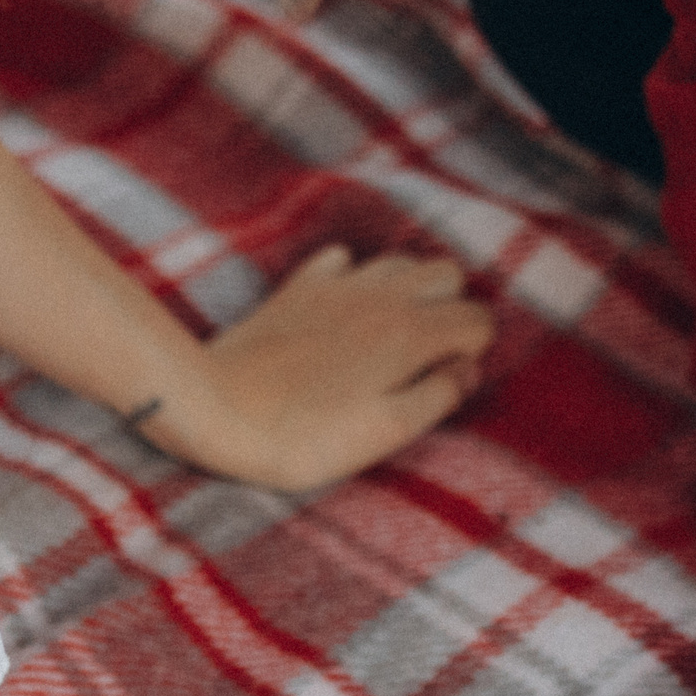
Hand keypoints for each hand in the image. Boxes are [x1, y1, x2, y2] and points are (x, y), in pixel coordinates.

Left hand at [142, 245, 494, 492]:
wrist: (217, 409)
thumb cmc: (306, 435)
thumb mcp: (387, 431)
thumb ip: (438, 395)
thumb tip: (468, 369)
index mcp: (411, 334)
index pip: (477, 318)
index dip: (474, 349)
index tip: (450, 379)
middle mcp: (382, 297)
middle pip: (447, 273)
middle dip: (451, 306)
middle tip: (429, 353)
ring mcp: (339, 285)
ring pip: (399, 261)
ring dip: (409, 289)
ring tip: (392, 333)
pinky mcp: (300, 287)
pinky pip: (343, 260)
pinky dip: (354, 277)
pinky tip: (344, 310)